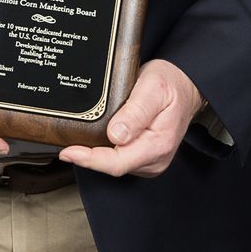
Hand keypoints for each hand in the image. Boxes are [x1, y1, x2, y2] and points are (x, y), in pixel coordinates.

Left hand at [58, 60, 204, 177]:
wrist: (184, 87)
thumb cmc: (170, 85)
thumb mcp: (153, 88)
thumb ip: (136, 111)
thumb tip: (116, 134)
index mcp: (158, 145)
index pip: (117, 163)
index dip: (90, 159)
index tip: (68, 151)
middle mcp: (155, 159)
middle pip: (112, 166)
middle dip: (87, 157)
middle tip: (65, 143)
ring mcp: (150, 161)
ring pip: (114, 165)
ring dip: (95, 155)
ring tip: (79, 139)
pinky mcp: (144, 158)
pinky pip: (119, 159)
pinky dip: (104, 152)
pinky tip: (94, 141)